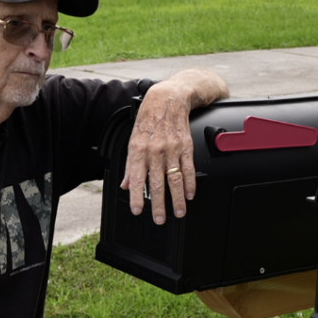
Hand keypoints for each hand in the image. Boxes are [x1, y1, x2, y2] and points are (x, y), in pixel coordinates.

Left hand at [120, 81, 196, 224]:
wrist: (168, 99)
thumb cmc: (149, 118)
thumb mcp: (133, 139)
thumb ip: (130, 164)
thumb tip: (126, 184)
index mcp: (139, 149)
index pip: (137, 178)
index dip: (137, 197)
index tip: (138, 210)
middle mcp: (155, 150)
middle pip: (157, 183)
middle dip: (159, 204)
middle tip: (160, 219)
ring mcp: (172, 149)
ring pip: (175, 179)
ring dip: (177, 198)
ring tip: (178, 213)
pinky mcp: (186, 146)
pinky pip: (189, 168)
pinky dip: (190, 183)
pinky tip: (189, 194)